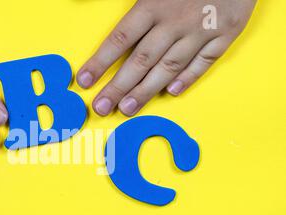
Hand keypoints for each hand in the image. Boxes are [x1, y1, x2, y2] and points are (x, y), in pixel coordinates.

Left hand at [77, 0, 256, 116]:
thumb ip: (131, 2)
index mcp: (153, 4)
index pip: (119, 39)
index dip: (100, 62)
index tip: (85, 80)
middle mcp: (174, 21)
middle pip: (140, 60)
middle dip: (118, 87)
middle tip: (102, 107)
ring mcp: (201, 30)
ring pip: (169, 67)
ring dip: (146, 90)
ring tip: (127, 109)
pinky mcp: (225, 33)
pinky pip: (204, 62)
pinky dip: (189, 78)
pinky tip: (172, 93)